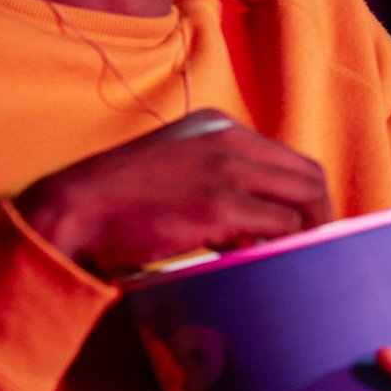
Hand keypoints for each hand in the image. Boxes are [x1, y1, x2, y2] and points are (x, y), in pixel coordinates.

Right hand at [14, 109, 330, 277]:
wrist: (71, 210)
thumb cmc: (116, 200)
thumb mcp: (174, 167)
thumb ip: (214, 178)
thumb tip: (255, 220)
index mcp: (219, 127)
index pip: (287, 159)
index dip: (302, 197)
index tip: (303, 227)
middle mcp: (230, 140)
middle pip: (307, 175)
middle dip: (320, 215)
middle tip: (312, 250)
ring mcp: (227, 170)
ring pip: (304, 199)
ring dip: (307, 234)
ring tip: (294, 260)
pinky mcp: (220, 205)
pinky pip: (281, 226)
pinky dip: (284, 247)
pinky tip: (268, 264)